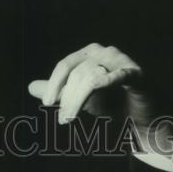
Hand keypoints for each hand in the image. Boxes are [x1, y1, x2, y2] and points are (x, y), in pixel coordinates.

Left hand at [28, 43, 172, 155]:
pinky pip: (119, 75)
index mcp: (89, 54)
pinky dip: (108, 81)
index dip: (54, 84)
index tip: (48, 104)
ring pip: (92, 77)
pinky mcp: (137, 74)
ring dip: (78, 100)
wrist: (141, 114)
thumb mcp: (79, 97)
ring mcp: (122, 61)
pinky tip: (96, 90)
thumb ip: (59, 92)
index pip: (65, 65)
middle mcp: (105, 52)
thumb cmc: (111, 102)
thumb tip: (31, 87)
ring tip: (70, 118)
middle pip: (78, 73)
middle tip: (63, 119)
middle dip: (67, 97)